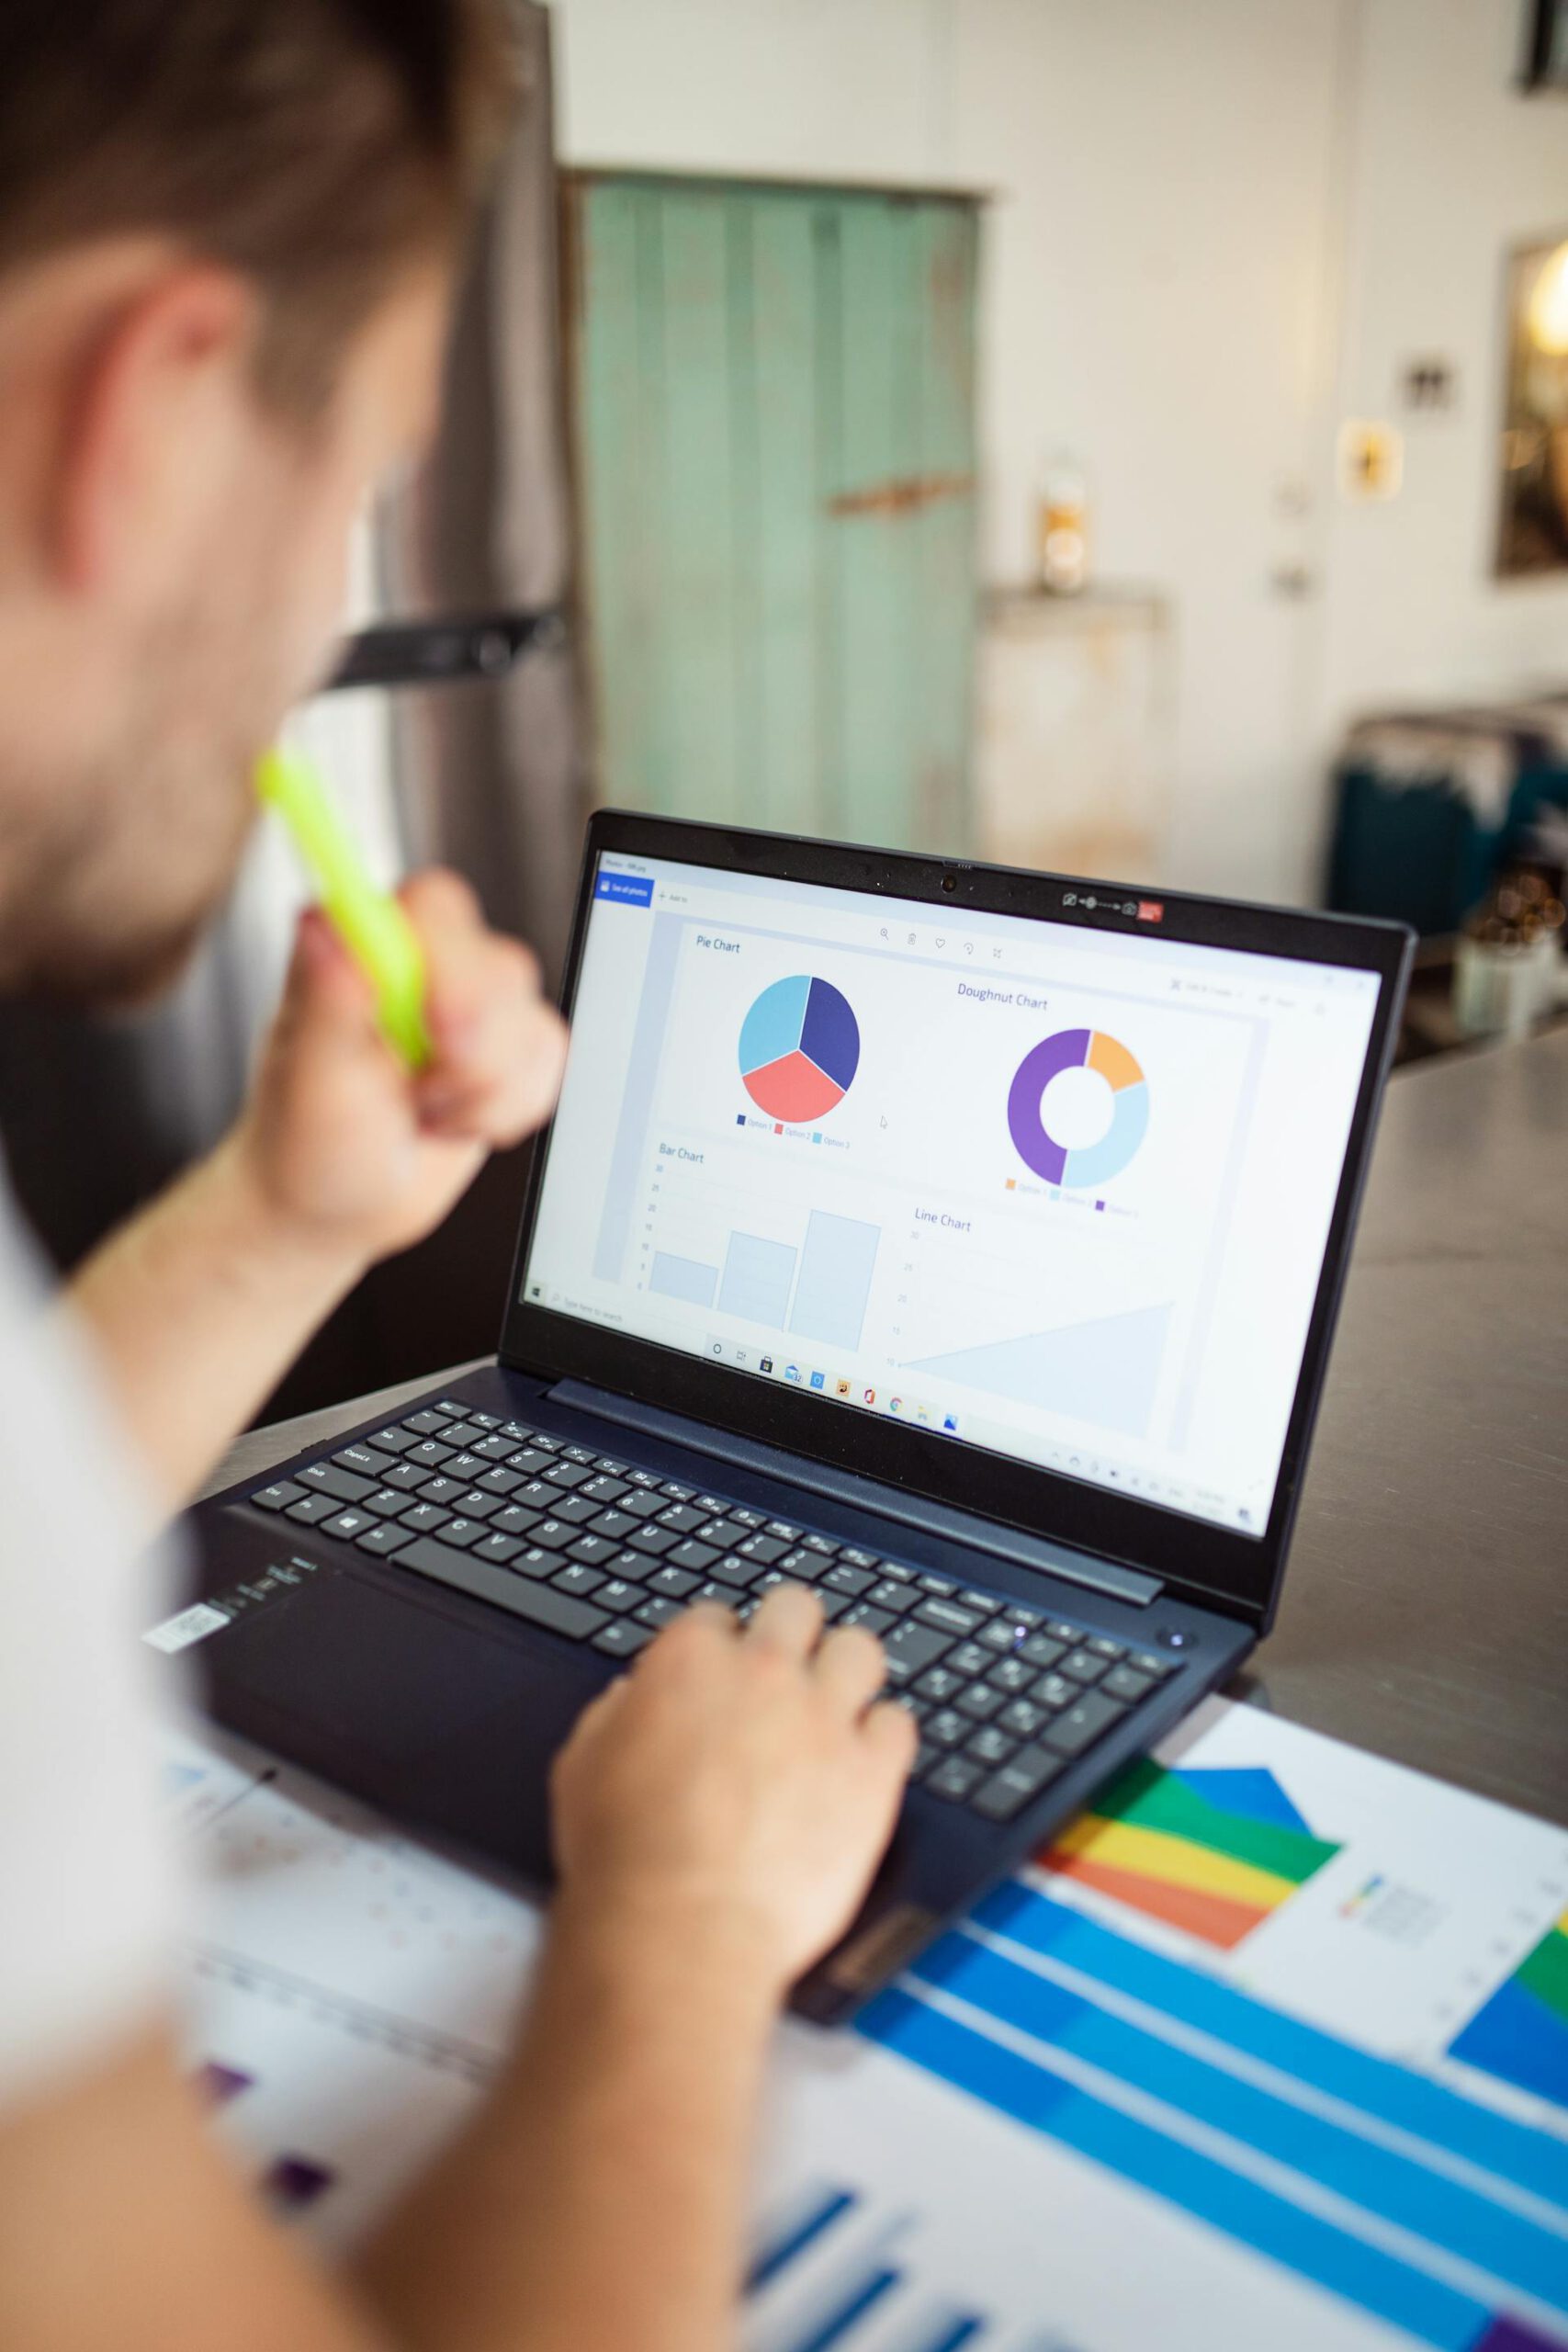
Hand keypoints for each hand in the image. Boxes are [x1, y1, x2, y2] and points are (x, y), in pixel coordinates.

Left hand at [231, 871, 566, 1272]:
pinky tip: (456, 1121)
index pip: (434, 907)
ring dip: (482, 1091)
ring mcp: (471, 1004)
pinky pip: (548, 1061)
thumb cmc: (306, 1141)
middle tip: (423, 1095)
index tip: (440, 1025)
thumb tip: (322, 926)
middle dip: (475, 1048)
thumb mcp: (309, 1081)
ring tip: (424, 1113)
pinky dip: (506, 1110)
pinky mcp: (509, 1045)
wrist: (339, 1203)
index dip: (454, 958)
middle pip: (501, 965)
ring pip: (531, 1022)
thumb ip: (324, 1001)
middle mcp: (422, 963)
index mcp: (364, 947)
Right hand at [551, 1587, 917, 2000]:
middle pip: (796, 1608)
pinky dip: (883, 1737)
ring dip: (846, 1670)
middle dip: (789, 1633)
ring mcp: (823, 1719)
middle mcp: (763, 1673)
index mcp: (690, 1660)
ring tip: (836, 1704)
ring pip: (860, 1648)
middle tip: (784, 1672)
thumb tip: (634, 1700)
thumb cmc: (623, 1856)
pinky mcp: (870, 1773)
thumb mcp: (584, 1764)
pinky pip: (899, 1723)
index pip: (717, 1618)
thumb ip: (617, 1714)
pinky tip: (864, 1760)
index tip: (721, 1676)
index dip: (718, 1649)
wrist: (678, 1927)